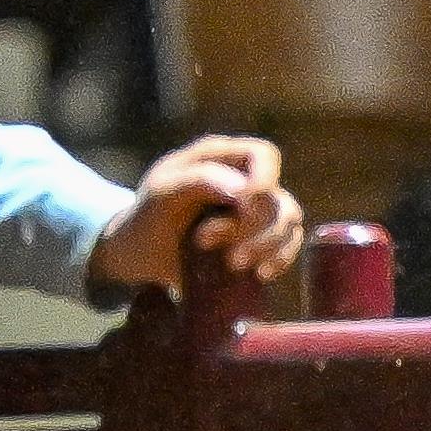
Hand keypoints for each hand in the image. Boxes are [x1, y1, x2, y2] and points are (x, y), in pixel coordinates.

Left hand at [93, 130, 306, 296]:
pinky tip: (260, 274)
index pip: (263, 155)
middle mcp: (245, 182)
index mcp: (220, 158)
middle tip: (214, 246)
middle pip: (277, 198)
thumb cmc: (148, 216)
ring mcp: (256, 213)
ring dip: (267, 247)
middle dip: (252, 228)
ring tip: (233, 265)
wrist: (141, 254)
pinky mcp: (260, 242)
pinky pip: (288, 248)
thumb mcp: (162, 193)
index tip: (245, 204)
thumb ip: (200, 181)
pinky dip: (279, 261)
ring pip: (288, 224)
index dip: (264, 178)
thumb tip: (245, 191)